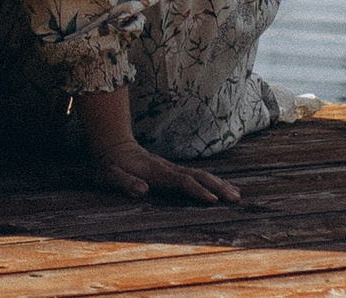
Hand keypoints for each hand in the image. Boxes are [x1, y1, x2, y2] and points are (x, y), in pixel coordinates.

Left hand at [76, 88, 241, 204]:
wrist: (111, 144)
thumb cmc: (109, 164)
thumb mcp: (110, 174)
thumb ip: (125, 182)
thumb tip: (143, 190)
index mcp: (156, 172)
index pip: (182, 181)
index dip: (197, 190)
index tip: (213, 200)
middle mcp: (167, 168)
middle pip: (198, 176)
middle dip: (217, 187)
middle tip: (236, 198)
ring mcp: (171, 168)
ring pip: (200, 174)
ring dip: (218, 183)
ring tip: (236, 194)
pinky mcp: (171, 170)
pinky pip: (195, 175)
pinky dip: (210, 181)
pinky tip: (219, 188)